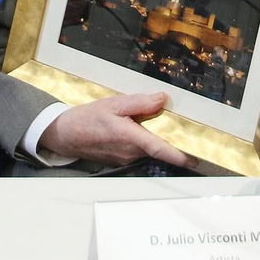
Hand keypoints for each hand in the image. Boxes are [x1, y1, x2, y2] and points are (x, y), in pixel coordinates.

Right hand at [39, 92, 194, 167]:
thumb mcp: (114, 103)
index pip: (159, 148)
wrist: (65, 135)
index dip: (179, 155)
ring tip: (141, 121)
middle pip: (157, 147)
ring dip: (151, 137)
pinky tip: (130, 129)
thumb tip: (161, 99)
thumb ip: (140, 102)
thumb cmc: (86, 119)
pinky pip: (138, 150)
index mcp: (130, 136)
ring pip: (147, 148)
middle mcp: (130, 151)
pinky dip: (140, 141)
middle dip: (167, 137)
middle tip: (172, 123)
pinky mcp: (121, 160)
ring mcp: (126, 158)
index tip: (195, 159)